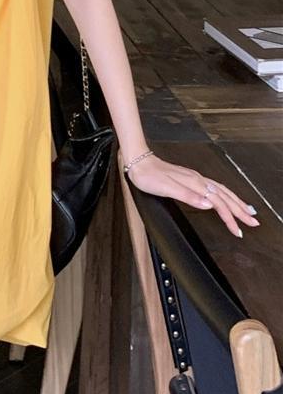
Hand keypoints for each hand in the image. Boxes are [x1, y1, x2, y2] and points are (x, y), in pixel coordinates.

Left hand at [124, 147, 258, 240]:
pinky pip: (215, 187)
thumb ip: (188, 196)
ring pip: (222, 191)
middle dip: (240, 210)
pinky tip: (226, 197)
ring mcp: (195, 179)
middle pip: (225, 196)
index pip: (218, 203)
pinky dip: (225, 194)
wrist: (139, 162)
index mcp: (194, 183)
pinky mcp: (191, 179)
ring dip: (236, 202)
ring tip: (247, 211)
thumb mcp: (167, 188)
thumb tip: (209, 204)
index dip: (230, 218)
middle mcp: (198, 180)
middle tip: (254, 222)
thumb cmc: (149, 176)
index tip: (239, 231)